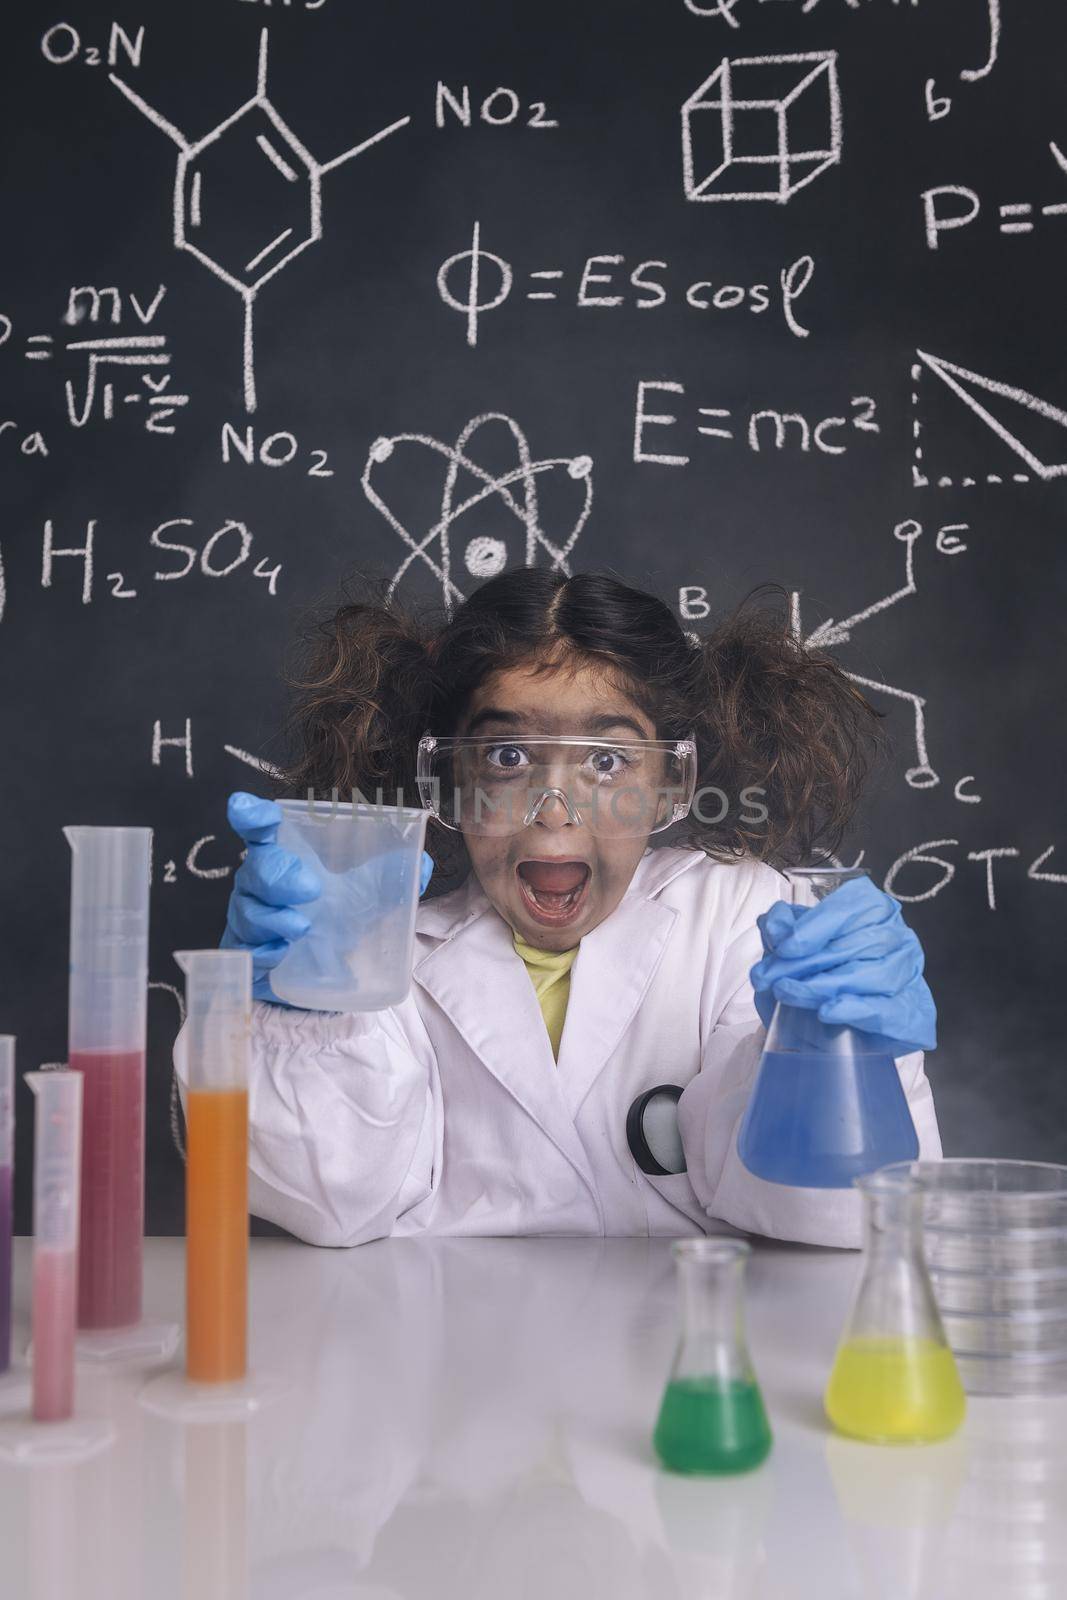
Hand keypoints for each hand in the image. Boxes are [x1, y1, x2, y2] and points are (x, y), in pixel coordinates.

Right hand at [221, 792, 434, 1006]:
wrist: (320, 970)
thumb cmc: (334, 917)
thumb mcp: (365, 893)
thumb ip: (393, 874)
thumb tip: (422, 862)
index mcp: (285, 856)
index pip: (261, 829)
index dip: (252, 816)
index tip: (252, 811)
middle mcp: (261, 883)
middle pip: (257, 869)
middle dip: (280, 876)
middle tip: (312, 888)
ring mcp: (250, 918)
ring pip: (249, 912)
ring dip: (274, 919)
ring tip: (301, 927)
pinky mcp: (249, 954)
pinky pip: (248, 951)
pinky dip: (265, 952)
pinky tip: (282, 952)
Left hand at [748, 875, 936, 1052]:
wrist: (834, 1032)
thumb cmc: (816, 977)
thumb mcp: (792, 948)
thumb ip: (783, 930)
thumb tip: (774, 924)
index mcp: (874, 910)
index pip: (853, 906)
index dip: (816, 925)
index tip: (783, 947)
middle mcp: (898, 937)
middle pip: (858, 944)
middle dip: (807, 962)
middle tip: (769, 978)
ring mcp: (909, 976)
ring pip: (873, 975)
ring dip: (823, 986)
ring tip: (788, 993)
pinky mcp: (913, 1016)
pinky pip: (889, 1010)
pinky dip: (855, 1010)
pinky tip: (827, 1012)